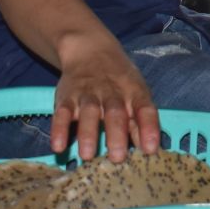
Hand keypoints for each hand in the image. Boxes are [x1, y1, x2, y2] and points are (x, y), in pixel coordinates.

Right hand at [52, 29, 160, 162]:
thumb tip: (149, 150)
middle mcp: (112, 94)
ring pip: (89, 113)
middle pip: (116, 113)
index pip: (145, 110)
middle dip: (117, 135)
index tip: (151, 149)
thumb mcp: (136, 95)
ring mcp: (88, 94)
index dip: (149, 129)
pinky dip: (59, 129)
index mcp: (134, 93)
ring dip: (88, 134)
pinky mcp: (66, 97)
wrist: (90, 50)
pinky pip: (61, 113)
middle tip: (117, 158)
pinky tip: (58, 146)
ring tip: (87, 155)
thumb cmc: (119, 81)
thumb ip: (141, 122)